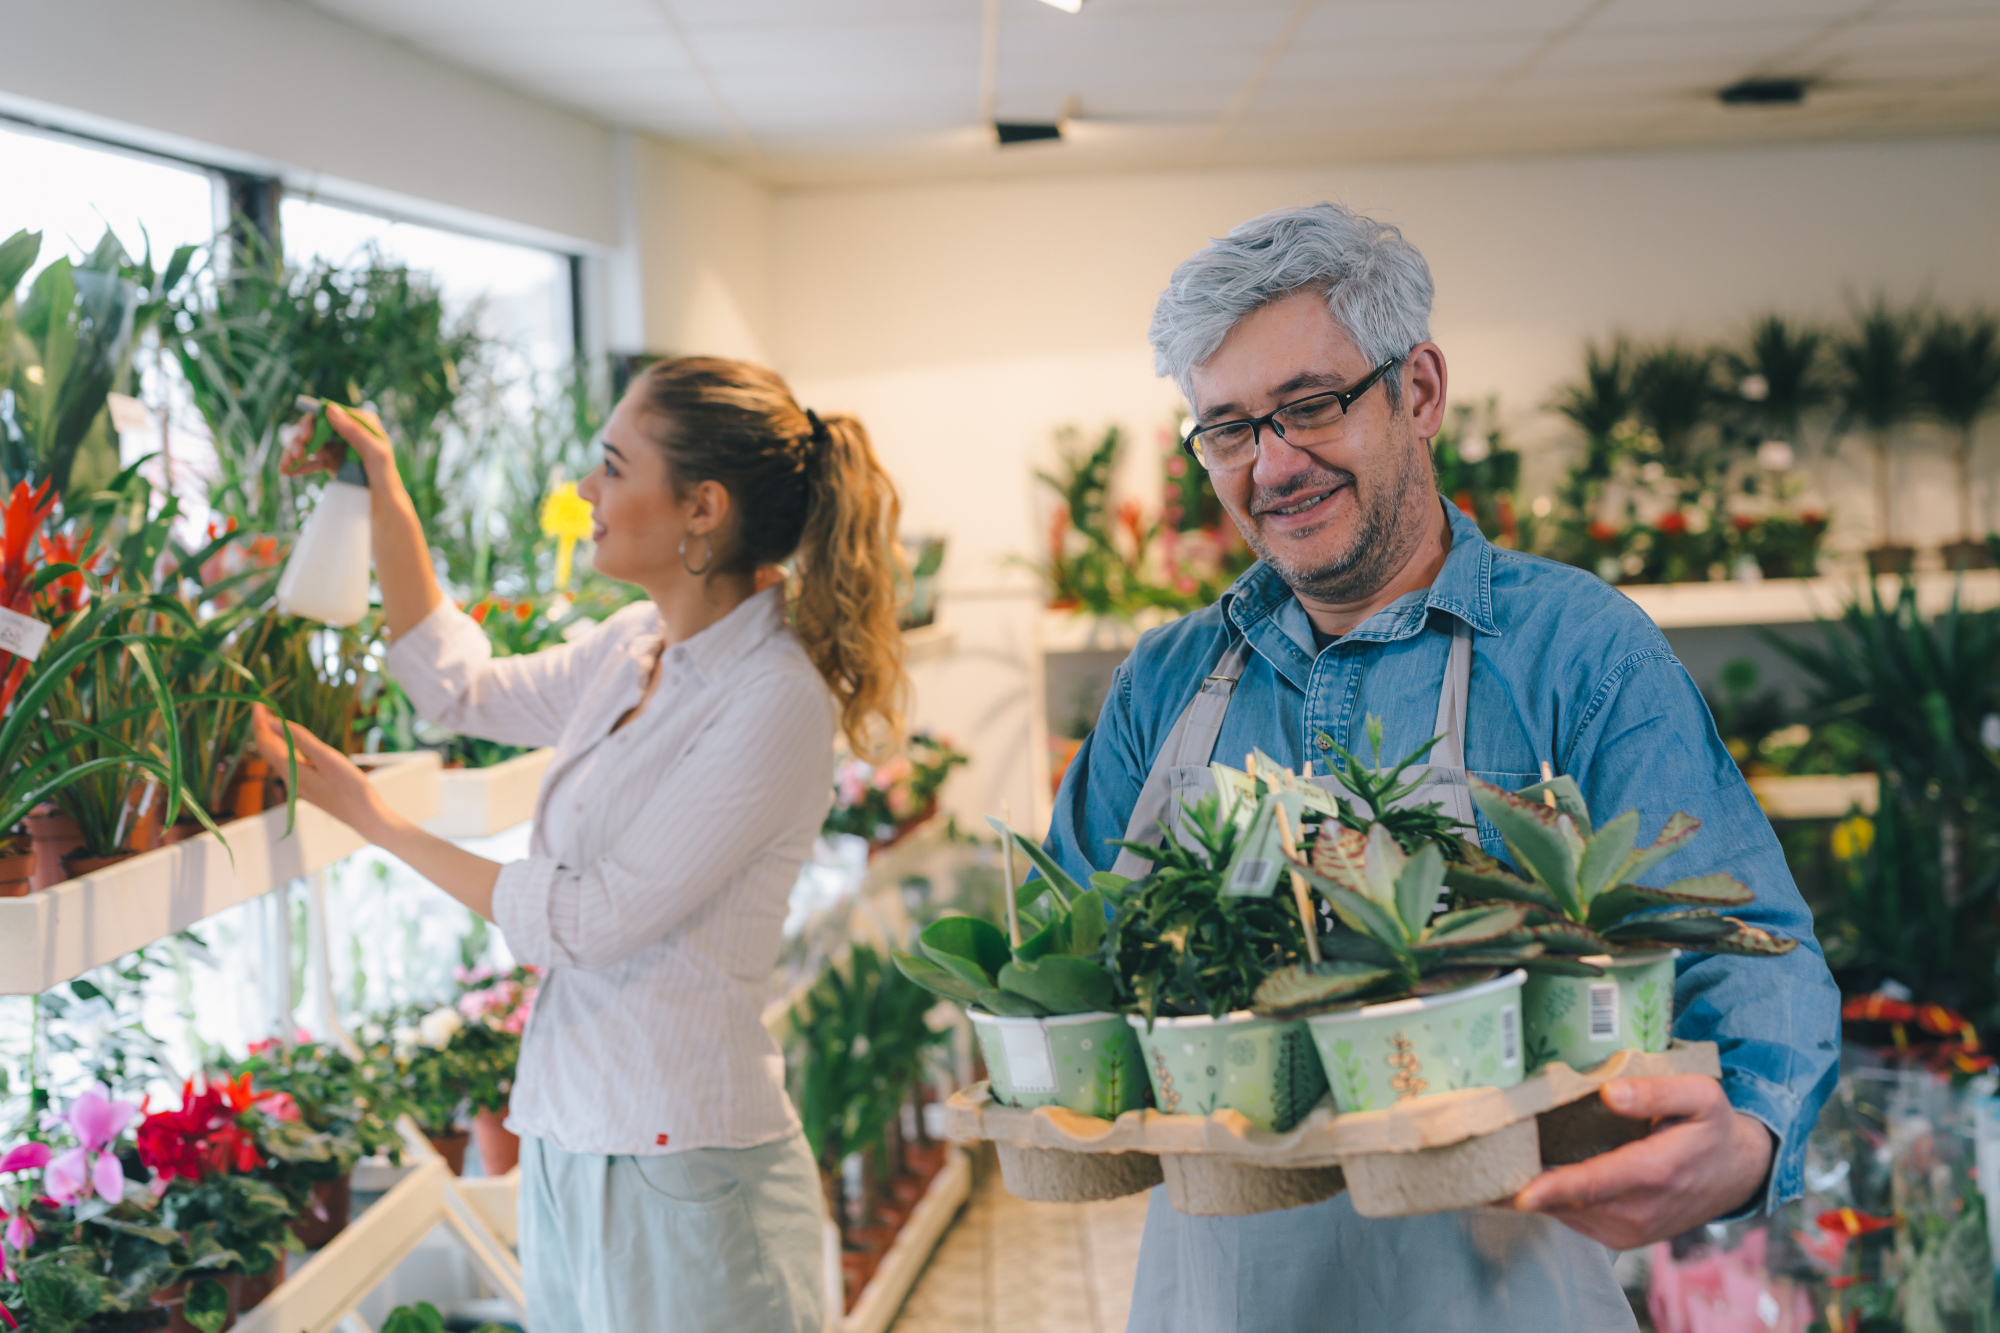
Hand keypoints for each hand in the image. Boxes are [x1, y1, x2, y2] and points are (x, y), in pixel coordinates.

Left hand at [249, 704, 391, 841]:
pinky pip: (290, 763)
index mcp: (292, 771)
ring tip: (272, 719)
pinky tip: (292, 743)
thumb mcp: (327, 758)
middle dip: (263, 727)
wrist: (366, 817)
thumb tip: (273, 723)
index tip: (258, 702)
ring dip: (273, 737)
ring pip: (278, 757)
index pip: (266, 742)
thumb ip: (300, 740)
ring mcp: (300, 784)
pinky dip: (285, 748)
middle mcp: (291, 778)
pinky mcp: (310, 786)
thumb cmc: (350, 788)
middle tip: (263, 705)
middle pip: (268, 750)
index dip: (260, 722)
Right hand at [280, 401, 398, 488]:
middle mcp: (348, 432)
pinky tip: (289, 472)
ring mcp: (339, 448)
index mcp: (361, 423)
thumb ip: (354, 431)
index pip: (330, 413)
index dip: (313, 422)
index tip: (306, 436)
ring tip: (286, 466)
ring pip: (310, 444)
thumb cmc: (385, 478)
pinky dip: (299, 466)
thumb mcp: (375, 453)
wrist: (383, 507)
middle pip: (316, 428)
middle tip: (296, 454)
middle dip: (301, 440)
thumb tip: (330, 409)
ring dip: (294, 453)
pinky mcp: (332, 463)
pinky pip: (311, 461)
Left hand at [1511, 1075, 1773, 1248]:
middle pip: (1566, 1202)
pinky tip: (1521, 1175)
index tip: (1517, 1191)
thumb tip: (1610, 1091)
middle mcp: (1638, 1210)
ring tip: (1487, 1163)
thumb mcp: (1700, 1096)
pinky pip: (1569, 1219)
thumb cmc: (1712, 1128)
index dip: (1554, 1188)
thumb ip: (1657, 1091)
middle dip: (1519, 1186)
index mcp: (1656, 1173)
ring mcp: (1626, 1229)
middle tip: (1473, 1160)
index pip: (1595, 1183)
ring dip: (1525, 1193)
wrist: (1735, 1175)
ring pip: (1562, 1213)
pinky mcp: (1616, 1236)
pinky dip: (1544, 1200)